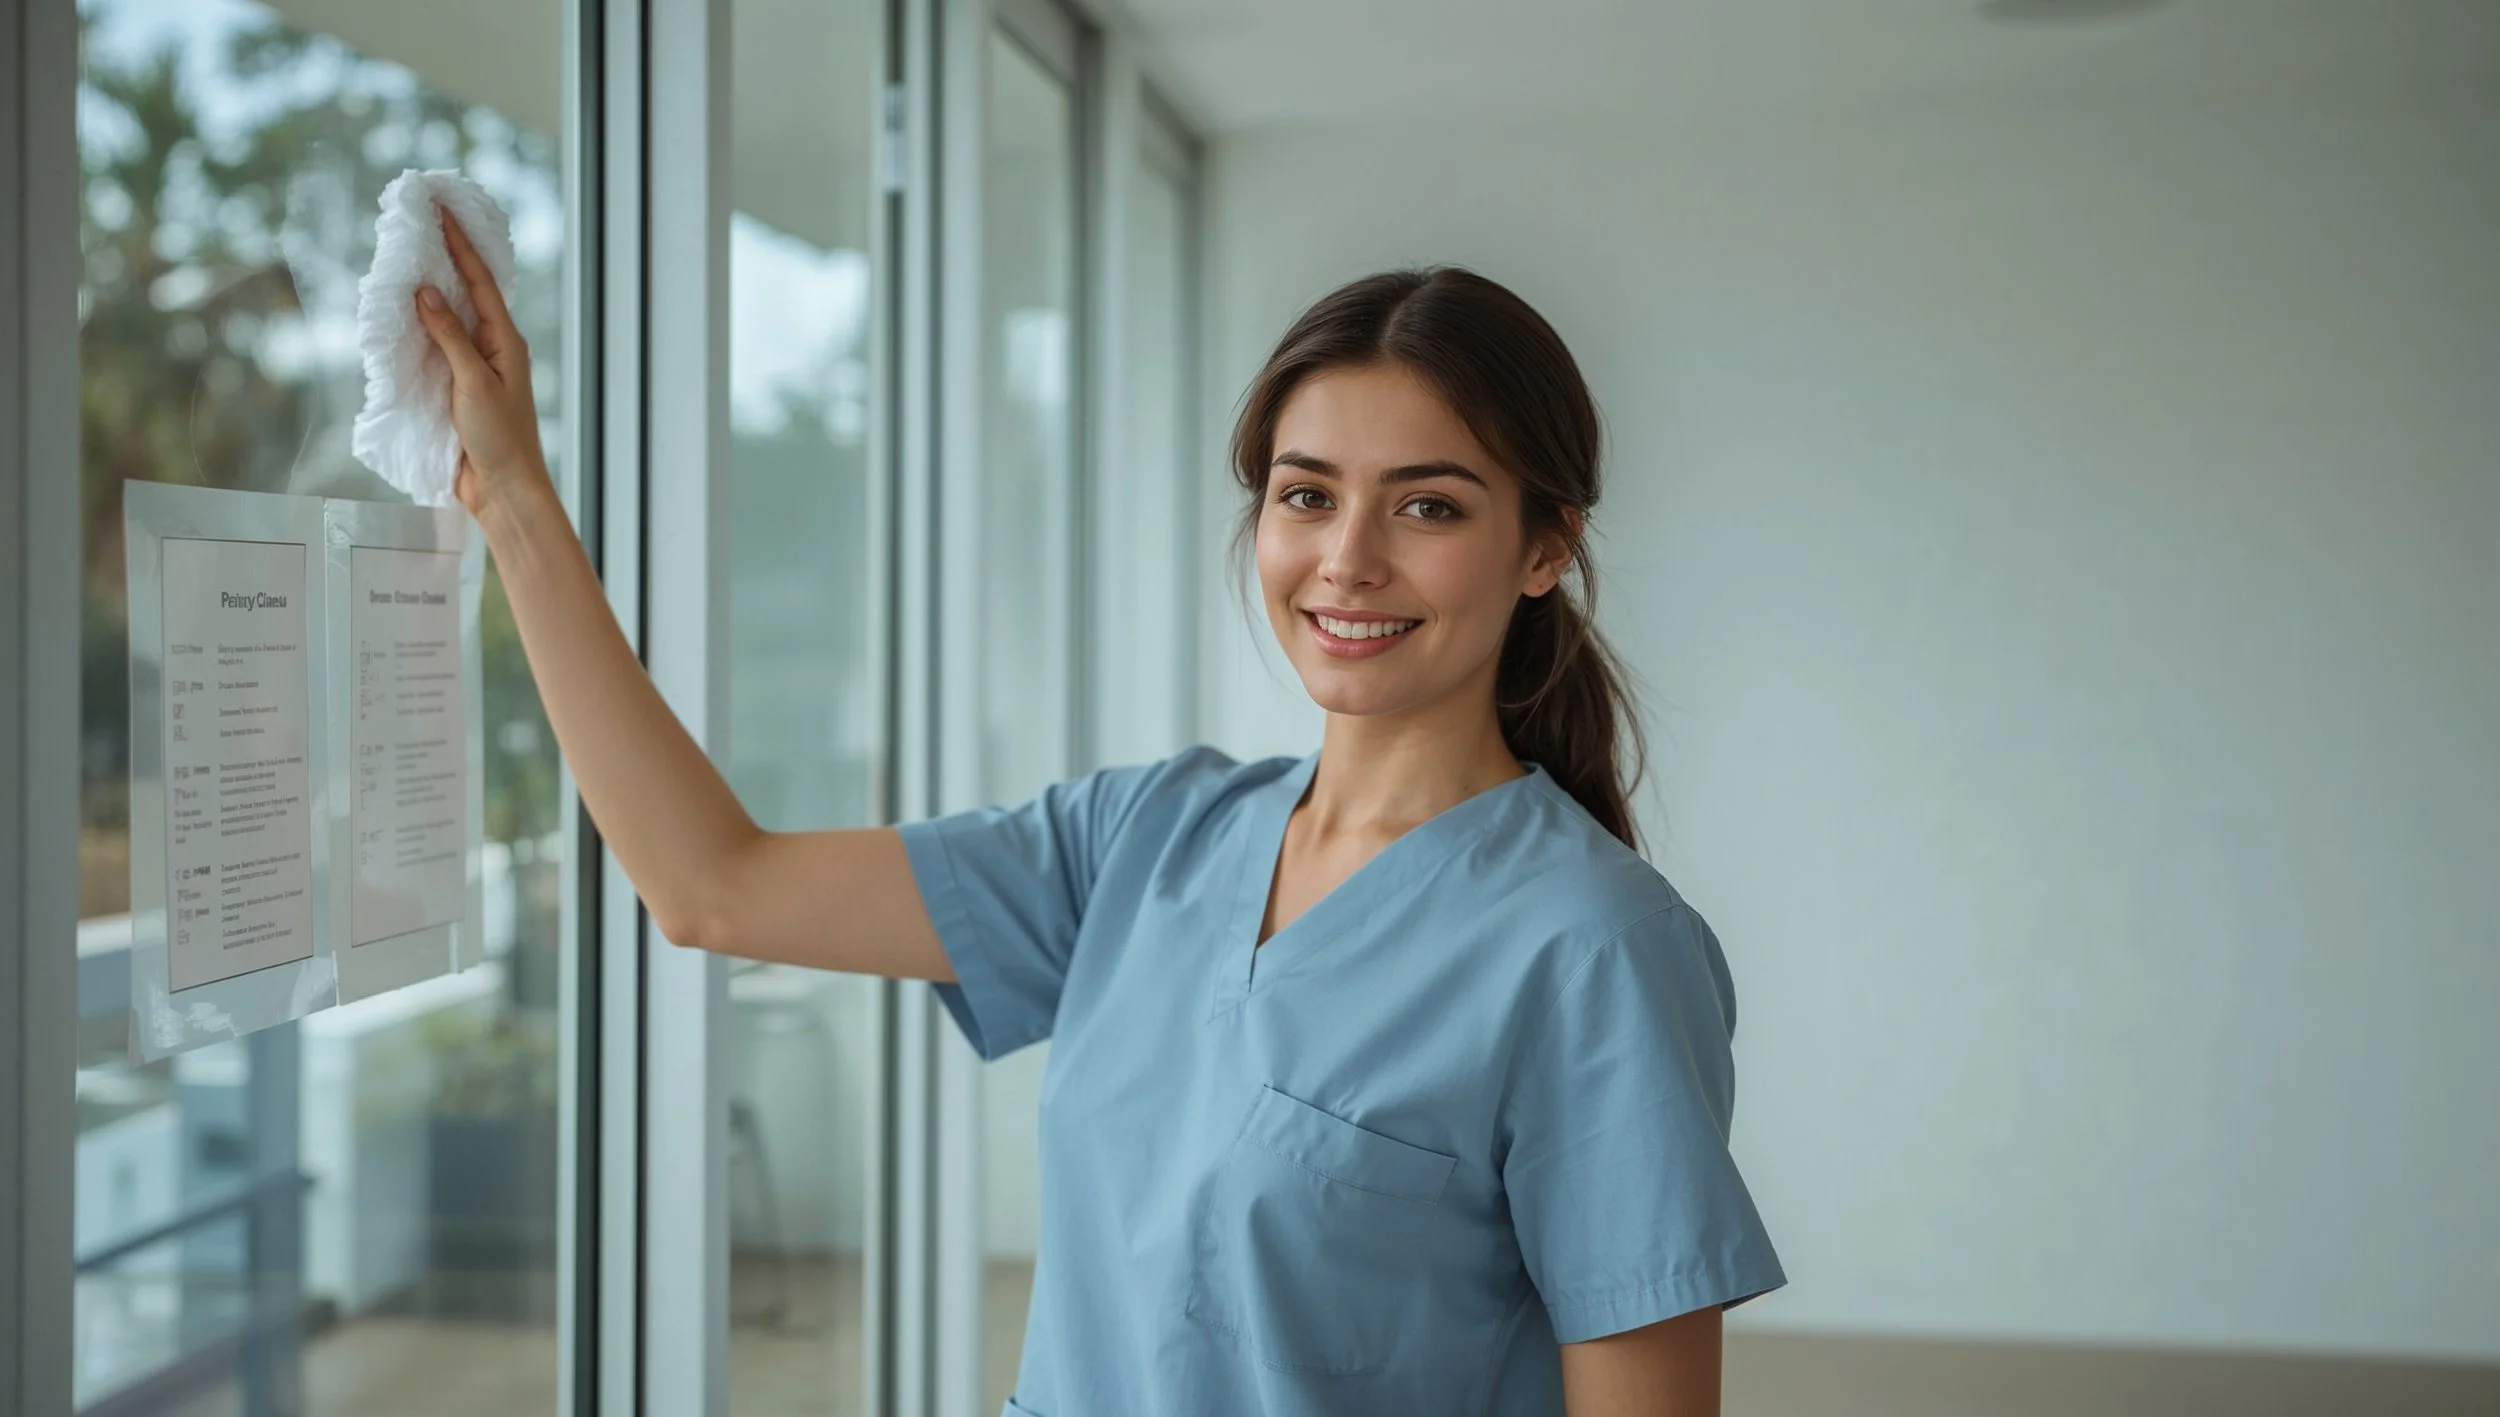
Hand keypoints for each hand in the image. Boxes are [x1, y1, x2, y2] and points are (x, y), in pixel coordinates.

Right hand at [412, 205, 550, 519]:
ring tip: (408, 256)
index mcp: (505, 340)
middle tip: (422, 222)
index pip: (479, 282)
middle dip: (445, 258)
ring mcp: (474, 366)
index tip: (442, 211)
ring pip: (449, 318)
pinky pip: (436, 346)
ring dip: (429, 289)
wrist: (502, 489)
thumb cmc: (499, 438)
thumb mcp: (473, 383)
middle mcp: (492, 347)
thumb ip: (450, 337)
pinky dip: (420, 326)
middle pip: (465, 293)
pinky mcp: (457, 386)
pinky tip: (403, 312)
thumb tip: (426, 292)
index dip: (459, 244)